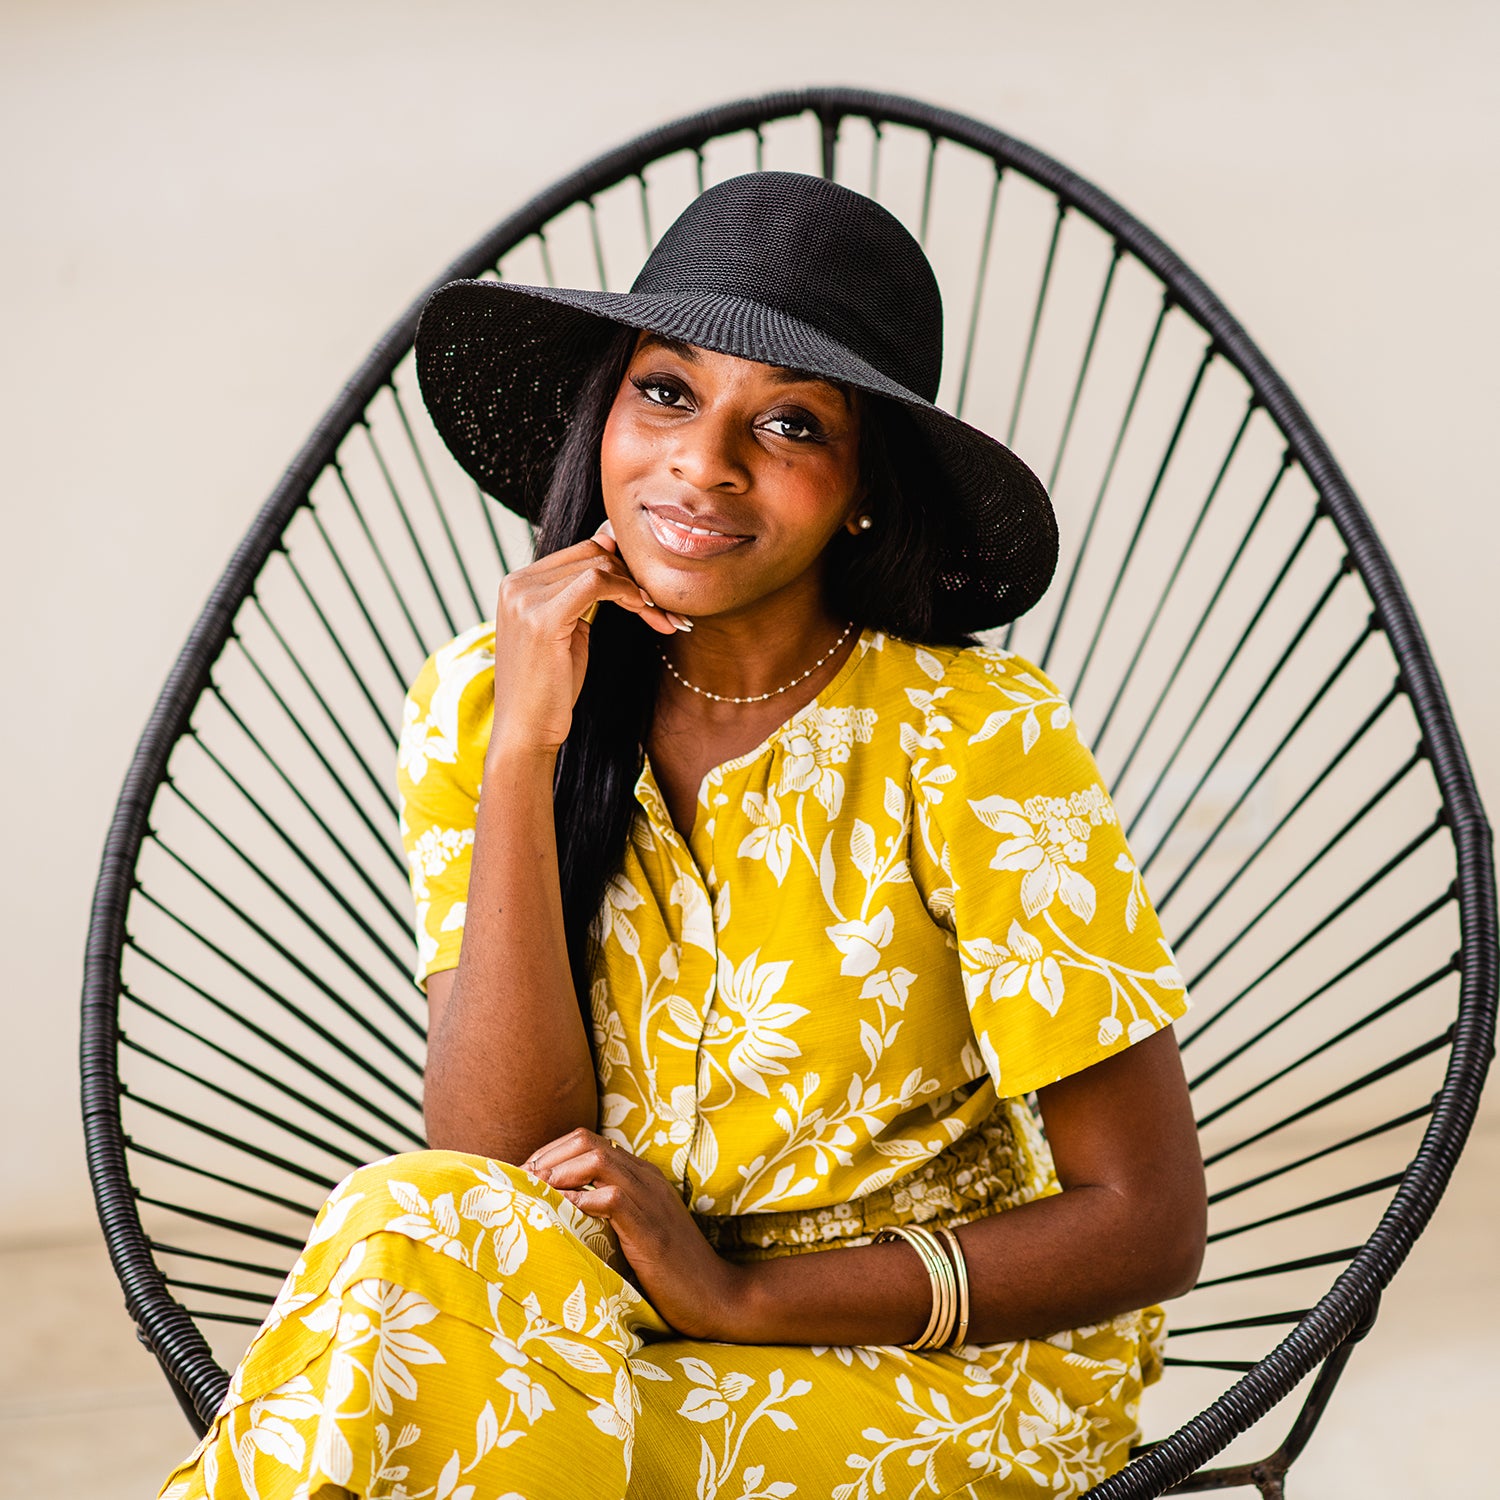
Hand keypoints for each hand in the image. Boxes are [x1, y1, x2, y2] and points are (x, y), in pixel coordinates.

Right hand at [489, 521, 689, 757]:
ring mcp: (526, 598)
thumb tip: (613, 555)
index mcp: (518, 584)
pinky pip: (596, 583)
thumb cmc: (549, 688)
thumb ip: (582, 596)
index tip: (650, 595)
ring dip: (637, 589)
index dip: (622, 567)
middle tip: (662, 608)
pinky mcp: (542, 618)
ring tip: (658, 616)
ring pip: (599, 566)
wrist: (526, 730)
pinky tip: (644, 610)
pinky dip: (627, 592)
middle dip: (634, 577)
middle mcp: (517, 584)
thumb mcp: (566, 631)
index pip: (581, 552)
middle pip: (592, 554)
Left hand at [525, 1127, 745, 1338]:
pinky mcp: (649, 1228)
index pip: (586, 1141)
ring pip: (596, 1159)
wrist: (716, 1296)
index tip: (526, 1179)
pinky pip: (611, 1197)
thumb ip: (608, 1214)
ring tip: (537, 1195)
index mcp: (640, 1175)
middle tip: (524, 1185)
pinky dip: (580, 1201)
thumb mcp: (634, 1232)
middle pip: (585, 1141)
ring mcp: (649, 1199)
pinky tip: (564, 1214)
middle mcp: (644, 1178)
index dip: (550, 1153)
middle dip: (547, 1157)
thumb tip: (560, 1212)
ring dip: (558, 1173)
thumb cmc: (671, 1272)